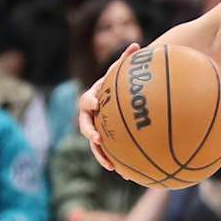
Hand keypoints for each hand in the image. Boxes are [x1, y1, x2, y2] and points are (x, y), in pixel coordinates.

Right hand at [79, 43, 140, 171]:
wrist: (117, 97)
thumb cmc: (120, 83)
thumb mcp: (122, 72)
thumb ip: (127, 61)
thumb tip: (136, 44)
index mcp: (93, 98)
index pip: (86, 101)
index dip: (90, 103)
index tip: (96, 105)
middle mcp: (91, 115)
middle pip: (85, 125)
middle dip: (90, 132)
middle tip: (98, 138)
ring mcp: (96, 129)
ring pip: (94, 144)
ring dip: (101, 154)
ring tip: (111, 165)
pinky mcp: (105, 141)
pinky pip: (108, 153)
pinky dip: (115, 162)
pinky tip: (128, 175)